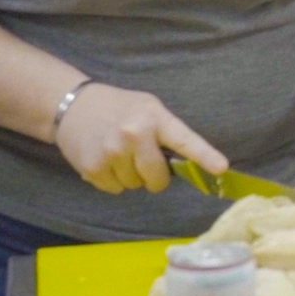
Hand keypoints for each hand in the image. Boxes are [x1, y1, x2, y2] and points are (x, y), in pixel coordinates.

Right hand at [54, 84, 228, 193]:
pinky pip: (116, 189)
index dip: (205, 156)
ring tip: (119, 153)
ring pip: (136, 185)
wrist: (73, 105)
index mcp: (155, 118)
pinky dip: (113, 180)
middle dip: (155, 176)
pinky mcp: (93, 167)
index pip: (185, 140)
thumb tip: (187, 165)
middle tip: (144, 159)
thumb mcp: (149, 109)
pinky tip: (105, 160)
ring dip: (132, 177)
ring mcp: (112, 153)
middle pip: (158, 178)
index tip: (222, 168)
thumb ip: (167, 132)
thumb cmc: (120, 108)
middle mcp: (134, 135)